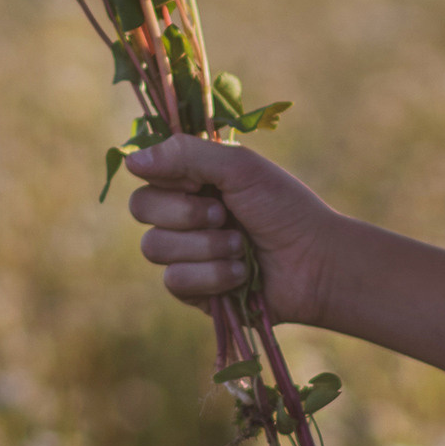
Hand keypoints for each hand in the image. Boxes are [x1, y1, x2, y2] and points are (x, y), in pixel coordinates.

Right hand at [125, 135, 338, 327]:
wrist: (315, 263)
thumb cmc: (284, 208)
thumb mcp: (239, 168)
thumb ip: (186, 155)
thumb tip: (129, 160)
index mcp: (192, 179)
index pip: (147, 173)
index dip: (167, 178)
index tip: (198, 181)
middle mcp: (183, 213)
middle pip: (140, 208)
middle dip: (184, 213)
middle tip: (224, 214)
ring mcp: (186, 253)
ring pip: (154, 248)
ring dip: (205, 247)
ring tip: (241, 247)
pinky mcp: (193, 289)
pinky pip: (174, 281)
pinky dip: (212, 275)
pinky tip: (241, 273)